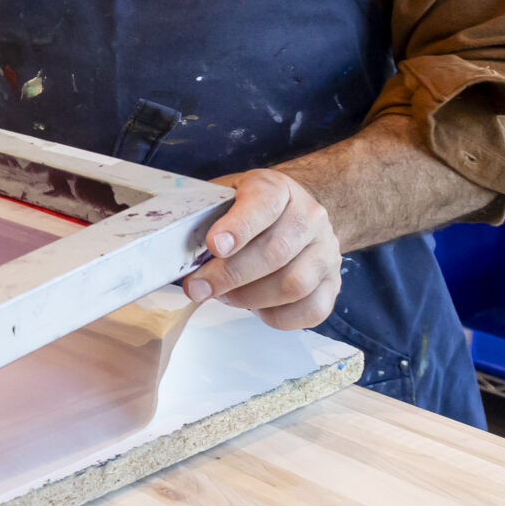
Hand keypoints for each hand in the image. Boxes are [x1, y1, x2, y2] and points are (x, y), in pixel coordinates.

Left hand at [186, 168, 341, 330]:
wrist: (292, 215)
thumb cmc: (246, 211)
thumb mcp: (223, 199)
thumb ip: (203, 218)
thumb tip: (170, 252)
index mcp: (278, 189)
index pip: (264, 203)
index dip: (239, 226)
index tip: (214, 245)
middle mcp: (309, 217)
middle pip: (276, 252)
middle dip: (230, 275)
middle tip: (198, 288)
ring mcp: (326, 251)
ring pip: (294, 284)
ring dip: (250, 298)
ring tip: (224, 295)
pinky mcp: (333, 283)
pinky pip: (311, 310)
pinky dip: (278, 317)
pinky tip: (256, 308)